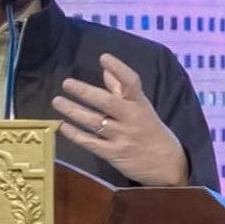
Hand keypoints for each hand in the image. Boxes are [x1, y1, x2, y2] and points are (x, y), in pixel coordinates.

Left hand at [54, 55, 188, 185]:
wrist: (167, 166)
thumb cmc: (151, 132)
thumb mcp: (142, 108)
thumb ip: (123, 90)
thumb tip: (106, 70)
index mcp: (140, 104)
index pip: (131, 82)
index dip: (118, 68)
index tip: (104, 58)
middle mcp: (131, 118)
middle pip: (106, 102)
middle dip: (85, 92)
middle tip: (67, 83)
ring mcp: (121, 137)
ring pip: (94, 121)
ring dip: (73, 111)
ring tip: (57, 101)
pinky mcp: (113, 154)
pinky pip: (91, 143)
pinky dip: (76, 134)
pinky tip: (63, 126)